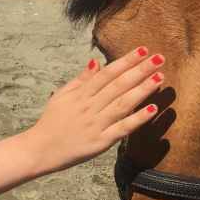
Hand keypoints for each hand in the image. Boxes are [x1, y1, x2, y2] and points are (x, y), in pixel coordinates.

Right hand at [25, 46, 163, 170]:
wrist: (40, 150)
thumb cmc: (51, 122)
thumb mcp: (61, 95)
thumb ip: (81, 79)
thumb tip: (97, 62)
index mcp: (81, 94)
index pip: (107, 73)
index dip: (125, 61)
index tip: (143, 50)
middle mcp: (90, 107)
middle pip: (118, 85)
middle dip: (140, 70)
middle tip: (160, 58)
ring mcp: (96, 124)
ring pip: (123, 104)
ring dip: (143, 90)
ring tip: (160, 77)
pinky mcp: (100, 142)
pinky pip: (122, 129)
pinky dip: (137, 119)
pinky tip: (153, 109)